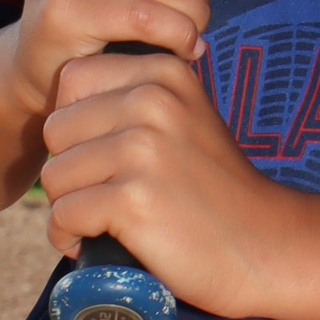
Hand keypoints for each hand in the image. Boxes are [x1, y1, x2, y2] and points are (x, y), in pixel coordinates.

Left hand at [39, 49, 302, 315]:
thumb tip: (64, 102)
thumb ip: (138, 97)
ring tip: (102, 220)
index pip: (72, 79)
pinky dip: (68, 237)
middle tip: (101, 194)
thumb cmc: (215, 189)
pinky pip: (63, 215)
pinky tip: (92, 244)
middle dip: (67, 168)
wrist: (264, 245)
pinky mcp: (132, 199)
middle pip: (55, 129)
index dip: (73, 123)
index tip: (100, 155)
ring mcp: (142, 150)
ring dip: (67, 206)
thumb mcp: (185, 117)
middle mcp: (151, 102)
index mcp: (163, 74)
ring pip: (54, 175)